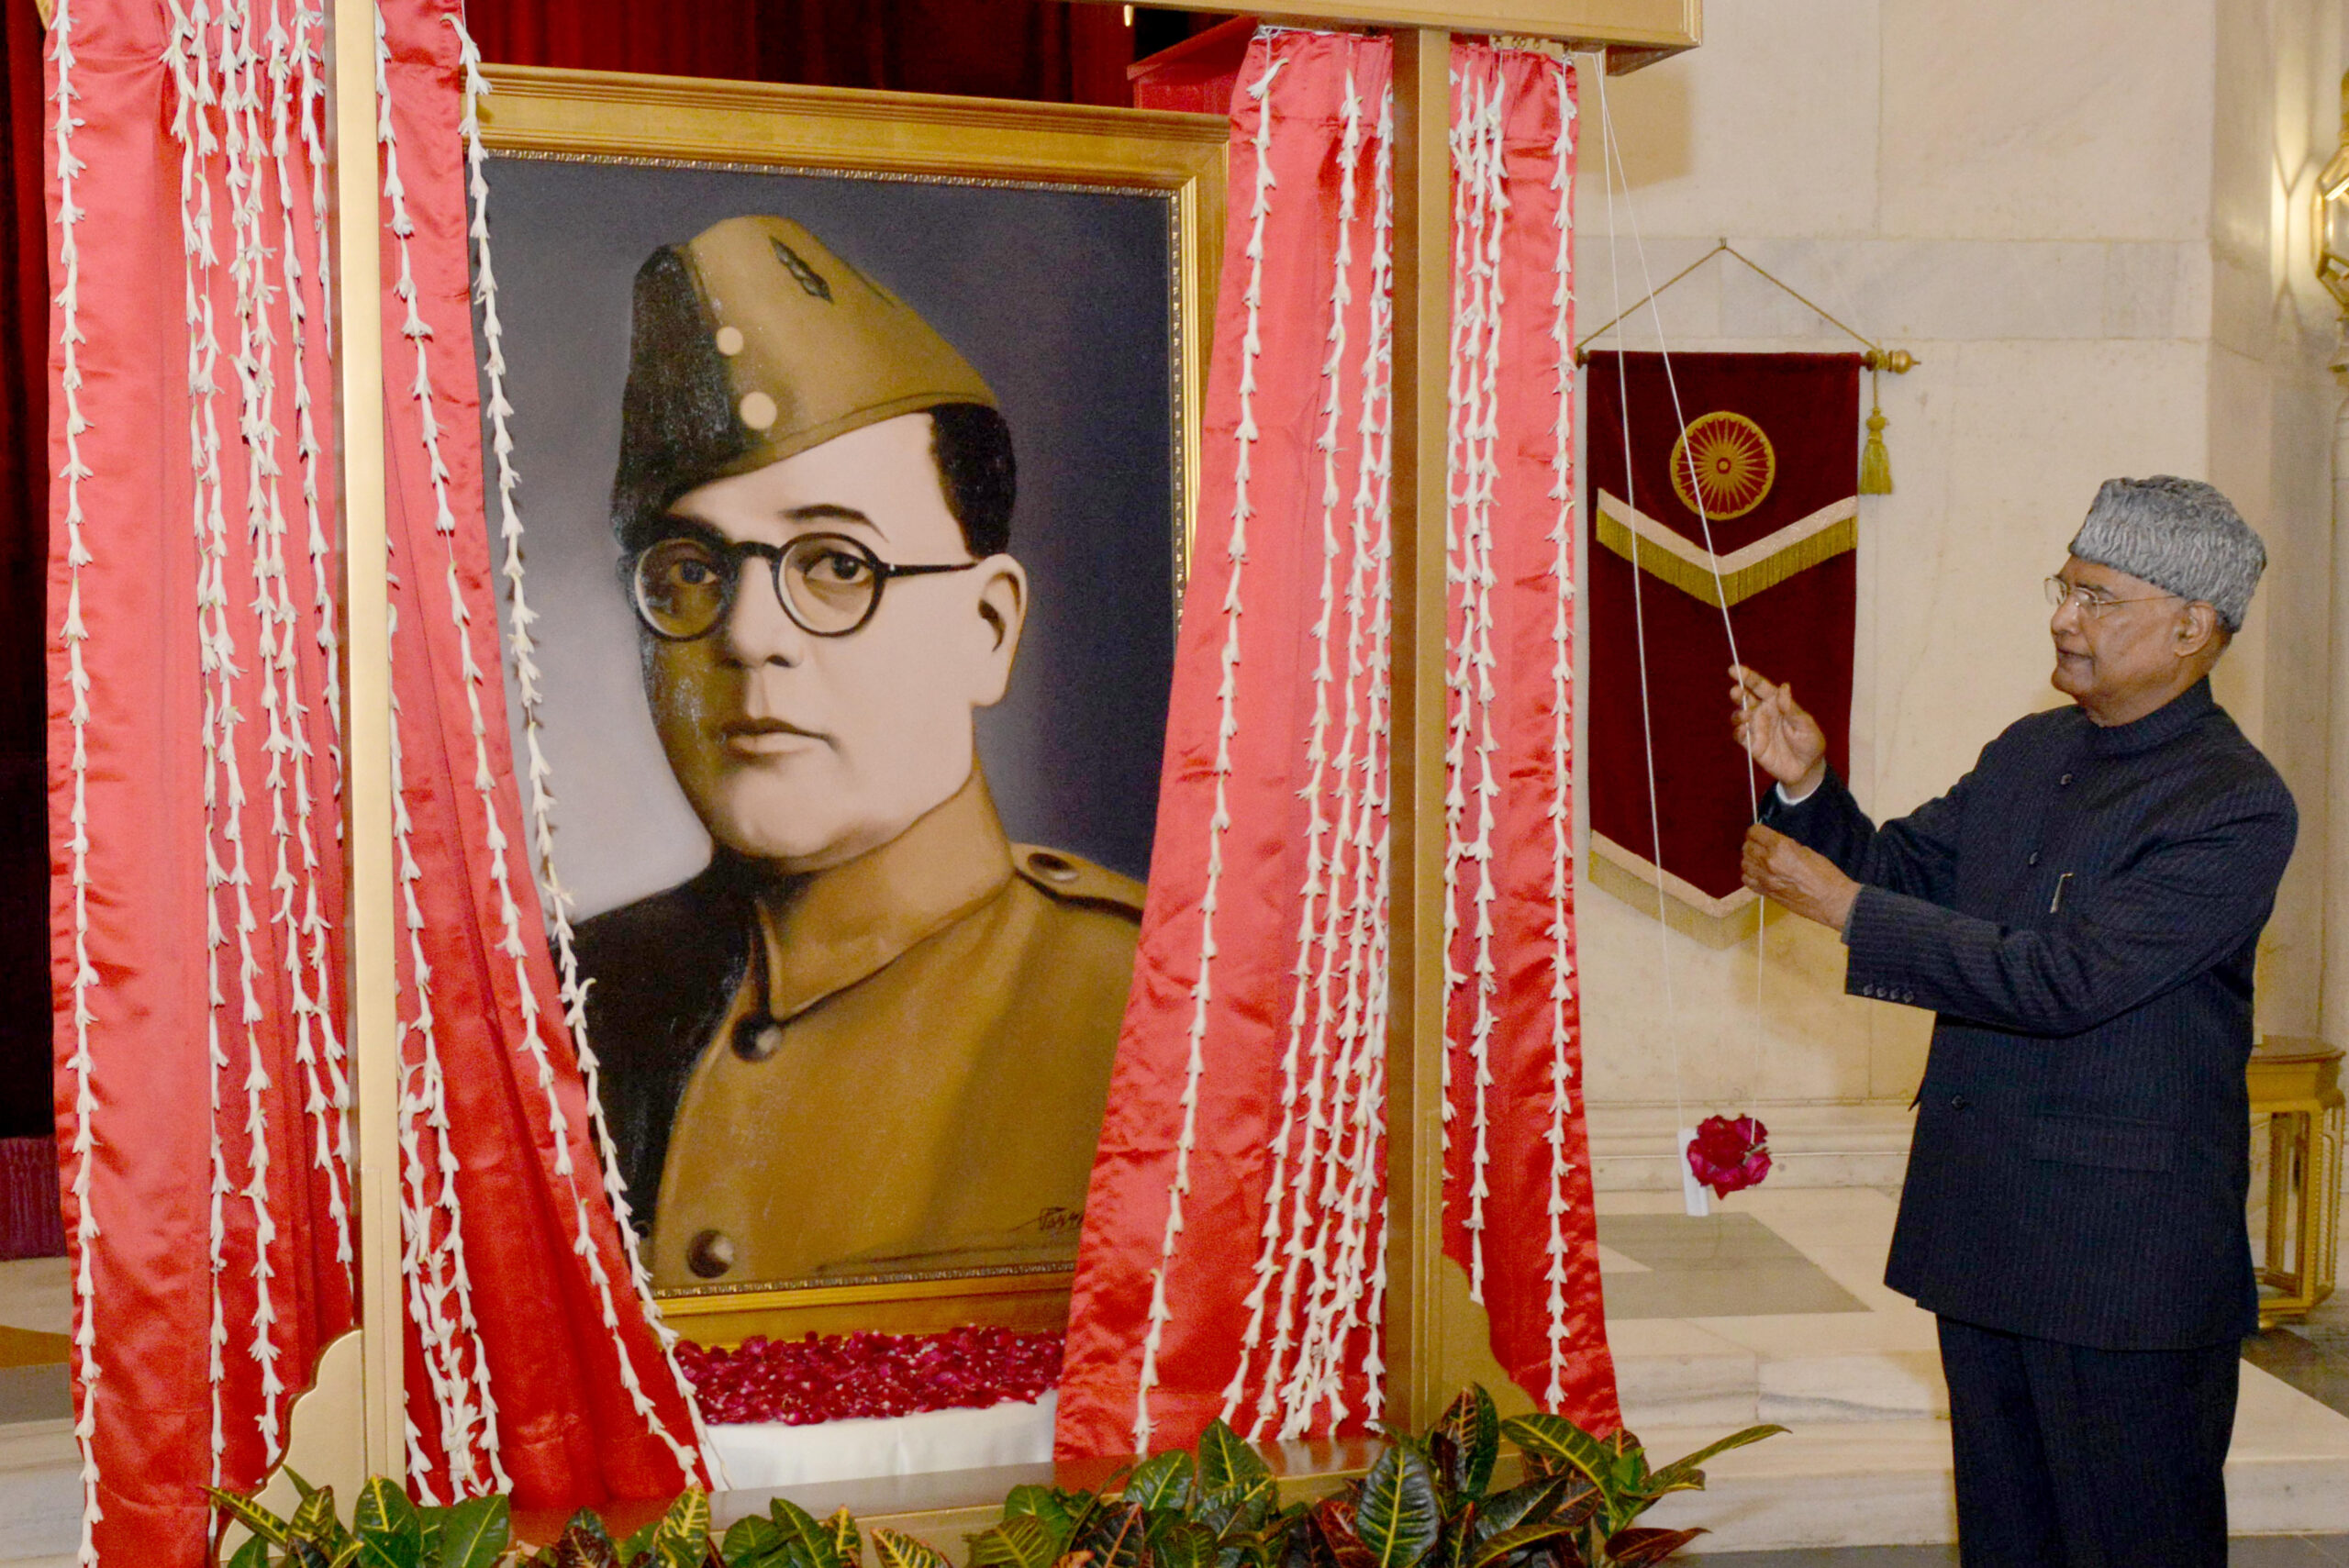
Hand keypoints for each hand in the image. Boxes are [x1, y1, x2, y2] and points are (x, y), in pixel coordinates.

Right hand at [1729, 665, 1827, 795]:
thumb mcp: (1806, 725)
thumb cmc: (1810, 743)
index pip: (1760, 687)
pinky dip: (1738, 731)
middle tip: (1736, 691)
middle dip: (1739, 693)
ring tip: (1745, 716)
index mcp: (1777, 703)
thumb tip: (1783, 687)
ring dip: (1738, 714)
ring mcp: (1757, 728)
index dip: (1748, 677)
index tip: (1735, 669)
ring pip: (1739, 716)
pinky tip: (1744, 730)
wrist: (1807, 769)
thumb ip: (1792, 709)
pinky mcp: (1752, 745)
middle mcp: (1764, 713)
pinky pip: (1740, 736)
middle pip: (1746, 698)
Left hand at [1741, 824, 1859, 931]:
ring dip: (1750, 859)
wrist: (1832, 901)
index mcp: (1781, 848)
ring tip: (1759, 859)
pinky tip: (1758, 873)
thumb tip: (1773, 843)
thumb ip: (1786, 846)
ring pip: (1744, 863)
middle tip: (1760, 845)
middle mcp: (1769, 862)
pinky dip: (1750, 874)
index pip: (1755, 832)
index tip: (1759, 832)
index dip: (1756, 831)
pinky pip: (1747, 880)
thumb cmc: (1826, 876)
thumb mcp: (1807, 851)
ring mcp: (1765, 879)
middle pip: (1747, 847)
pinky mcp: (1766, 893)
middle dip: (1752, 843)